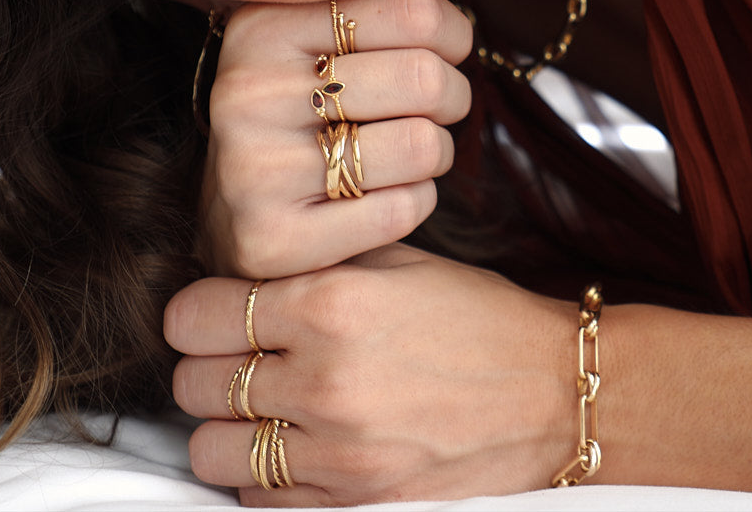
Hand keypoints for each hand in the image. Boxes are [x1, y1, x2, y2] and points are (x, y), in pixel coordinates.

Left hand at [165, 244, 578, 505]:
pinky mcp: (356, 502)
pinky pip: (258, 498)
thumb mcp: (403, 263)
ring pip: (211, 451)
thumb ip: (317, 266)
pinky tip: (299, 448)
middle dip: (209, 371)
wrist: (558, 395)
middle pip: (193, 386)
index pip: (194, 316)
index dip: (199, 315)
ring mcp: (337, 450)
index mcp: (332, 302)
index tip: (216, 318)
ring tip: (265, 412)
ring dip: (228, 430)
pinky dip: (265, 476)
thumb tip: (243, 275)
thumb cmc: (485, 323)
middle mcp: (325, 378)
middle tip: (242, 363)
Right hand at [201, 0, 472, 277]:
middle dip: (450, 98)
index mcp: (262, 25)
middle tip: (433, 110)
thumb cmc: (303, 114)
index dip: (454, 34)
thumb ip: (378, 0)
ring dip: (435, 153)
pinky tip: (381, 196)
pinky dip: (415, 202)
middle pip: (424, 77)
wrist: (233, 216)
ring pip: (422, 145)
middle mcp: (246, 92)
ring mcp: (252, 169)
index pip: (414, 7)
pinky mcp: (271, 239)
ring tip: (405, 153)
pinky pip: (404, 209)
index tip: (444, 52)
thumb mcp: (315, 39)